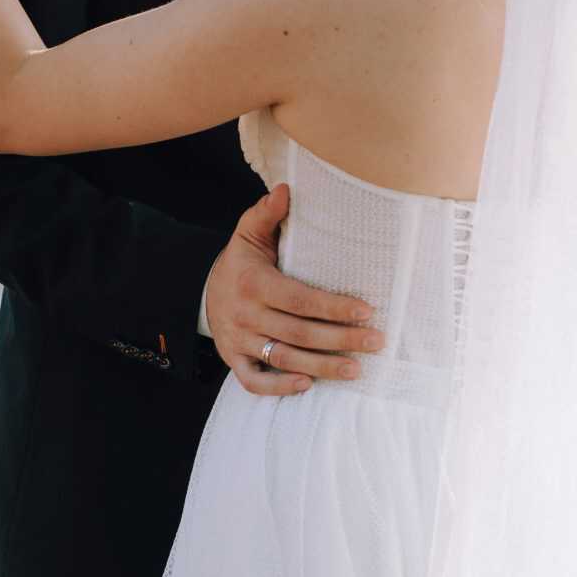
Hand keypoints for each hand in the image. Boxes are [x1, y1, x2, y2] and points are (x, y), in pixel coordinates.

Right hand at [203, 185, 385, 396]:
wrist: (201, 290)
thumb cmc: (241, 261)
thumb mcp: (249, 233)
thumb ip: (267, 213)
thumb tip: (285, 188)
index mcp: (254, 283)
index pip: (300, 299)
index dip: (333, 306)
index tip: (366, 310)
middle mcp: (246, 314)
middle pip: (298, 333)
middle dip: (340, 339)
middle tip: (376, 342)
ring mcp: (238, 341)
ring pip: (283, 359)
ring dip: (321, 367)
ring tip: (356, 369)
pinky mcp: (233, 360)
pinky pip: (253, 382)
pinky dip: (279, 387)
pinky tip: (308, 385)